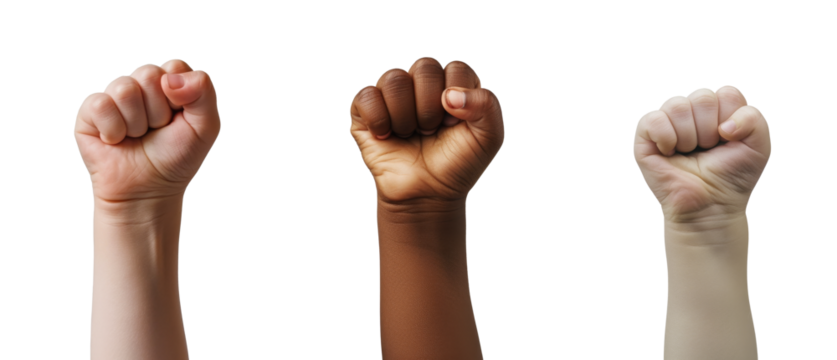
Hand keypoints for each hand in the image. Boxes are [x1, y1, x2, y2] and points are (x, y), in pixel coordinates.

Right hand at [73, 59, 221, 203]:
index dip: (180, 96)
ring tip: (137, 136)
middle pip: (149, 73)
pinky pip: (100, 104)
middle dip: (158, 111)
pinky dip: (113, 129)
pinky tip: (116, 140)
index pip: (174, 66)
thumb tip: (169, 78)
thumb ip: (203, 93)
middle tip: (156, 130)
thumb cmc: (177, 157)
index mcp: (170, 83)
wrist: (147, 190)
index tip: (179, 118)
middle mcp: (141, 85)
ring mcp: (115, 96)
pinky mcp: (89, 111)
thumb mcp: (206, 127)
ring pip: (124, 88)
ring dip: (137, 122)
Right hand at [348, 58, 504, 209]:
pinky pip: (367, 96)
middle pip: (424, 67)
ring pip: (395, 79)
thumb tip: (449, 95)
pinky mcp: (365, 110)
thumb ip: (487, 105)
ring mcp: (392, 94)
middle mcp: (421, 82)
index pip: (456, 69)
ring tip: (410, 134)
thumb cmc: (458, 163)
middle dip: (430, 108)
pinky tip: (387, 136)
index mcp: (453, 82)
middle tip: (431, 131)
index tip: (456, 126)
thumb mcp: (489, 136)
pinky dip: (379, 120)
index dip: (458, 101)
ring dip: (405, 116)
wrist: (427, 194)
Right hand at [631, 86, 771, 225]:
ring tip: (688, 153)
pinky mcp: (644, 136)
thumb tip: (723, 125)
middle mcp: (691, 112)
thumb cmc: (732, 177)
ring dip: (688, 136)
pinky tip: (669, 152)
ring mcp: (667, 122)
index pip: (726, 93)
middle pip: (702, 97)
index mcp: (717, 110)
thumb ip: (755, 120)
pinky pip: (653, 119)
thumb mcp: (759, 147)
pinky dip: (666, 137)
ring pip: (677, 105)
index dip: (730, 118)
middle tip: (706, 150)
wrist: (710, 206)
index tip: (728, 141)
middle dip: (709, 130)